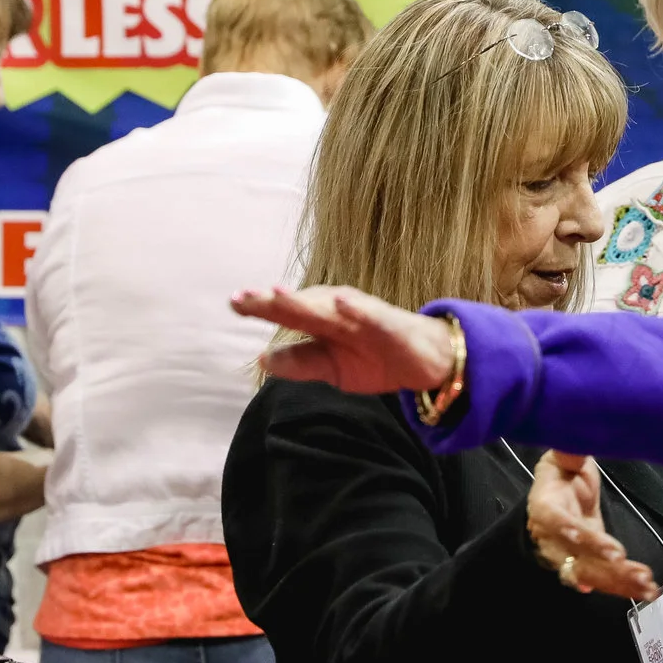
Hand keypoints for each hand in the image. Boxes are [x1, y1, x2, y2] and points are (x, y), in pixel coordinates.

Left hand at [230, 285, 456, 394]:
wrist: (428, 362)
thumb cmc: (376, 358)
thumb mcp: (332, 369)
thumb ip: (300, 363)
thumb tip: (263, 360)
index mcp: (322, 322)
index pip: (287, 314)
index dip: (261, 306)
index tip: (234, 301)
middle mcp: (339, 313)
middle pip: (302, 306)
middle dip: (273, 300)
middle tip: (244, 296)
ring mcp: (364, 316)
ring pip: (331, 307)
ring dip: (305, 299)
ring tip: (277, 294)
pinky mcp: (391, 325)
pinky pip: (373, 316)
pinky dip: (357, 309)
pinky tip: (341, 302)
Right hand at [527, 453, 658, 601]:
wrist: (558, 492)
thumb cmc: (563, 473)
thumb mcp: (565, 457)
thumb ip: (571, 453)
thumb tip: (576, 444)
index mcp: (544, 506)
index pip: (557, 522)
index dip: (579, 536)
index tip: (608, 548)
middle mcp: (551, 537)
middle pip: (575, 557)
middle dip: (606, 568)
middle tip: (637, 572)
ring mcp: (566, 555)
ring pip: (589, 574)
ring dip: (618, 582)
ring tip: (647, 587)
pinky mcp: (583, 564)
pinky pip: (600, 578)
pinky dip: (620, 586)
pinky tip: (640, 592)